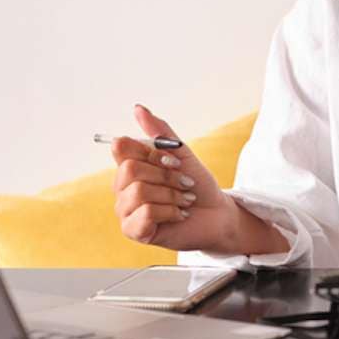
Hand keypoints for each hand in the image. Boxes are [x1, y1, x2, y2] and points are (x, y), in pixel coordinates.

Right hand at [110, 104, 232, 250]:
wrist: (216, 213)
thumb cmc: (196, 185)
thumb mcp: (181, 153)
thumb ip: (160, 132)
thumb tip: (138, 108)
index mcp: (130, 167)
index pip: (121, 147)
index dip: (151, 152)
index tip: (175, 160)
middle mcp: (122, 188)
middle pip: (130, 169)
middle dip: (166, 174)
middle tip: (185, 183)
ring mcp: (125, 210)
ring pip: (138, 191)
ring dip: (171, 194)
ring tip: (184, 200)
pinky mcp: (133, 231)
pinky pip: (145, 213)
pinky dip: (170, 211)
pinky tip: (178, 215)